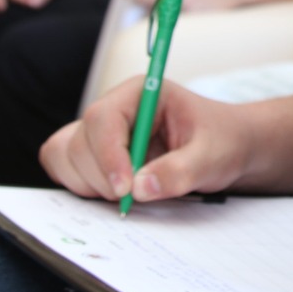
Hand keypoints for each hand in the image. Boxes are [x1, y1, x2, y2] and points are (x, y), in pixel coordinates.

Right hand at [39, 78, 254, 204]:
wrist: (227, 148)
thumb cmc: (222, 141)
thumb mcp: (212, 156)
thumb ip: (180, 171)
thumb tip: (140, 188)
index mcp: (140, 93)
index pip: (103, 118)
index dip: (108, 156)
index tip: (126, 189)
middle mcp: (114, 109)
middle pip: (80, 142)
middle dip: (103, 178)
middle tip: (135, 198)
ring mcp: (101, 133)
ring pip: (66, 157)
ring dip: (90, 185)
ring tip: (130, 194)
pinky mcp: (96, 155)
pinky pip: (65, 168)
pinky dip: (81, 187)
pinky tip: (114, 193)